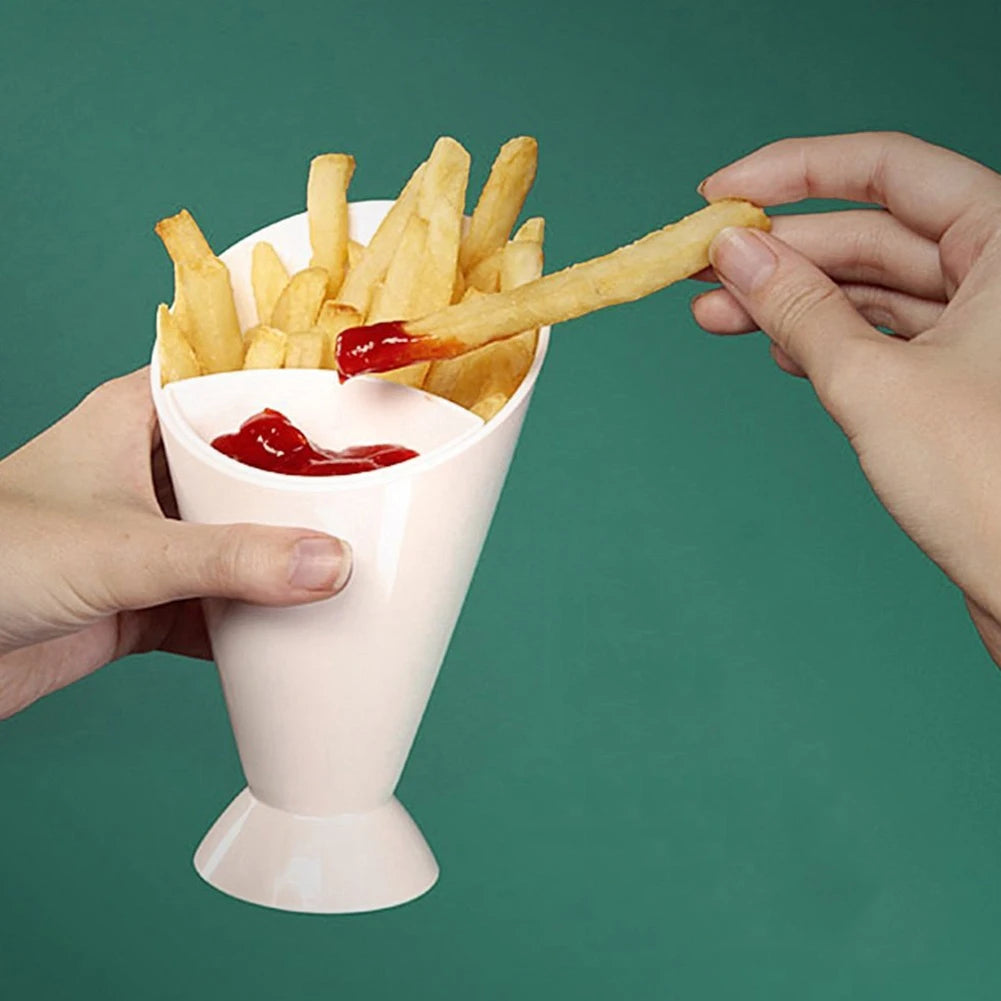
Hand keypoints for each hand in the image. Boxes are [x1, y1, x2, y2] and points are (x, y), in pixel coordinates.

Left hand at [0, 369, 351, 717]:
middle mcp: (146, 476)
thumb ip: (230, 559)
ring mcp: (147, 542)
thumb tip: (330, 563)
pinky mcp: (143, 602)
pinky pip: (219, 608)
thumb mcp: (123, 547)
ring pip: (238, 543)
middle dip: (303, 491)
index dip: (293, 391)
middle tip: (373, 497)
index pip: (229, 384)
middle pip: (247, 472)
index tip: (361, 409)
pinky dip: (256, 624)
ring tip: (353, 565)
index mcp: (134, 421)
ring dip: (284, 561)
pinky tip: (299, 632)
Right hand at [692, 131, 1000, 664]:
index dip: (794, 171)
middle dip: (779, 251)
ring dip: (790, 301)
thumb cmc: (989, 485)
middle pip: (870, 232)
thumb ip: (799, 308)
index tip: (721, 194)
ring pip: (870, 289)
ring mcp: (981, 328)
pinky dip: (826, 342)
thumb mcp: (872, 382)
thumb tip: (734, 253)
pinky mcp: (962, 378)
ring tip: (714, 316)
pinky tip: (777, 351)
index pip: (887, 169)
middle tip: (700, 268)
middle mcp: (1000, 273)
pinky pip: (882, 337)